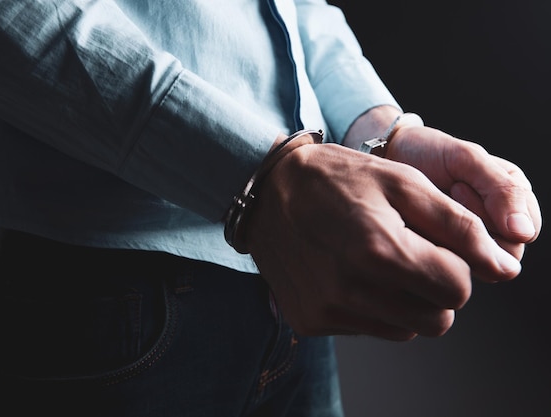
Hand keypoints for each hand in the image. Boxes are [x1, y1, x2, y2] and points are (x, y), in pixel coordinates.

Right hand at [244, 141, 529, 339]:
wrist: (268, 191)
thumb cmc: (336, 178)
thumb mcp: (402, 182)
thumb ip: (459, 226)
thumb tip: (502, 268)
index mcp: (379, 250)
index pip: (459, 289)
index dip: (455, 263)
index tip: (431, 241)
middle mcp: (350, 289)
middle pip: (438, 318)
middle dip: (435, 285)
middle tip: (408, 251)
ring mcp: (328, 310)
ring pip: (407, 328)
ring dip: (406, 299)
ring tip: (378, 259)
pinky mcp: (311, 321)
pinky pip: (369, 329)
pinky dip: (373, 306)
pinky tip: (351, 272)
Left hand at [386, 125, 540, 261]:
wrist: (388, 156)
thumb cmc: (428, 154)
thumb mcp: (467, 159)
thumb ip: (502, 190)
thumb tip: (524, 233)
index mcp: (512, 200)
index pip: (524, 232)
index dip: (493, 216)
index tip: (459, 187)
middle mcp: (496, 225)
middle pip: (503, 255)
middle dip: (471, 226)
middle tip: (444, 196)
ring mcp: (468, 242)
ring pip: (476, 264)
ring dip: (451, 237)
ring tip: (430, 207)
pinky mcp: (442, 252)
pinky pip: (447, 265)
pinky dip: (433, 245)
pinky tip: (419, 222)